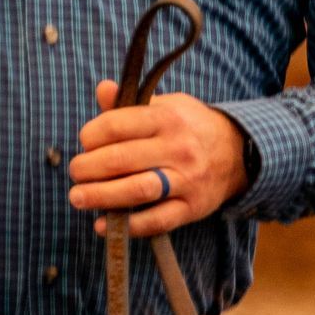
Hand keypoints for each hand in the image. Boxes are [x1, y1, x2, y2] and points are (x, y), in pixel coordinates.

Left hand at [69, 81, 247, 238]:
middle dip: (88, 168)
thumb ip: (131, 103)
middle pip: (122, 159)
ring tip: (78, 198)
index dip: (91, 135)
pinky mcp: (191, 208)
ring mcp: (186, 180)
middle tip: (75, 172)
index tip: (84, 141)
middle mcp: (177, 148)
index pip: (118, 125)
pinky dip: (128, 226)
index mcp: (167, 118)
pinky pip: (157, 220)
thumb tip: (102, 88)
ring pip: (138, 190)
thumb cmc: (190, 127)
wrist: (239, 153)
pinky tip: (103, 225)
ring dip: (101, 196)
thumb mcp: (167, 105)